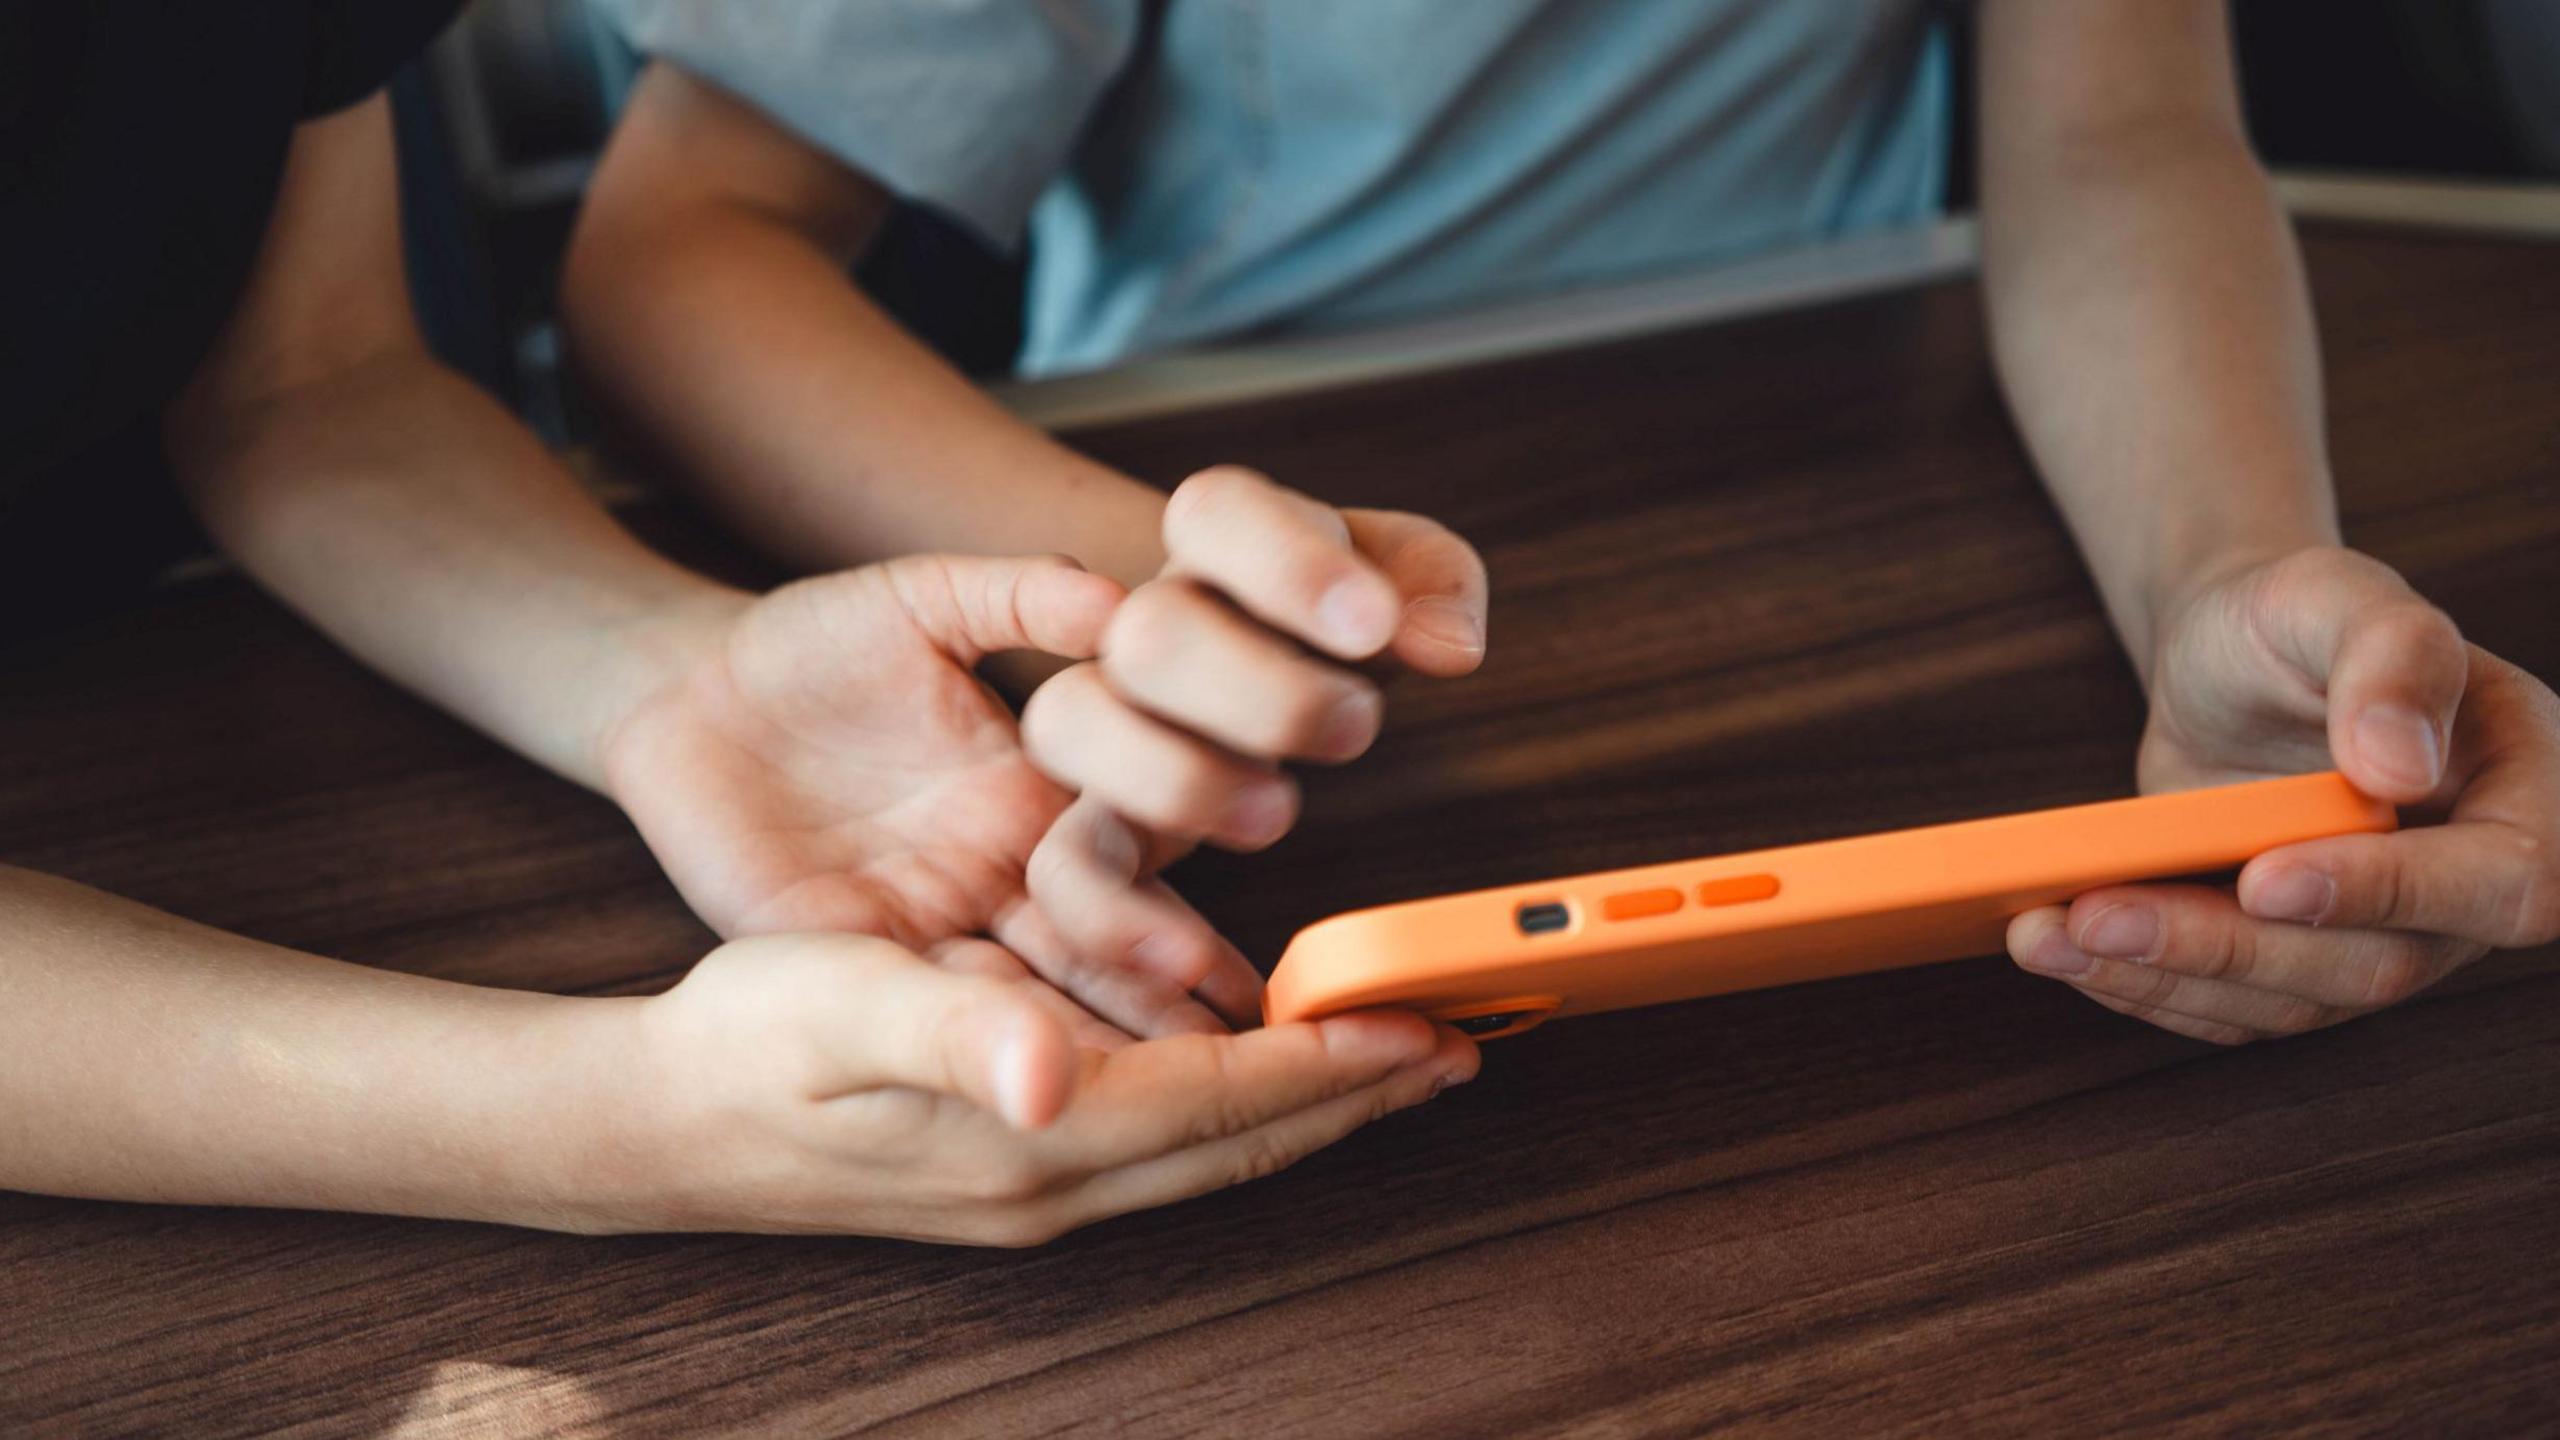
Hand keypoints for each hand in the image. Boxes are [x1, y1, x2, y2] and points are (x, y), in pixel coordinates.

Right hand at [587, 933, 1477, 1243]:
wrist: (655, 1120)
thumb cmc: (743, 1045)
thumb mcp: (839, 1011)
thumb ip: (951, 1038)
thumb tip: (1051, 1077)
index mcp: (1032, 1133)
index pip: (1223, 1097)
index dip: (1331, 1062)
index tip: (1428, 1025)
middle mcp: (1053, 1178)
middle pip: (1243, 1140)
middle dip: (1355, 1094)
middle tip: (1457, 1042)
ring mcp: (1035, 1186)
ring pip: (1210, 1149)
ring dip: (1305, 1103)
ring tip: (1386, 1057)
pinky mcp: (1013, 1166)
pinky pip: (1162, 1141)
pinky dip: (1231, 1100)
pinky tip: (1248, 1062)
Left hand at [601, 553, 1254, 1036]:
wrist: (679, 693)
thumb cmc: (809, 641)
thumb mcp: (919, 599)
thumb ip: (1015, 593)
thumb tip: (1120, 599)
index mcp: (1038, 788)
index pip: (1140, 832)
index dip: (1192, 844)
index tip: (1266, 852)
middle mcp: (1005, 871)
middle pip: (1109, 937)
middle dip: (1172, 970)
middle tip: (1242, 1006)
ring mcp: (936, 925)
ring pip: (1036, 995)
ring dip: (1102, 1033)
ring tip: (1179, 1073)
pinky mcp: (856, 963)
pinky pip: (936, 1014)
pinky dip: (994, 1048)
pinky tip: (1047, 1085)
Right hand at [1017, 467, 1488, 1020]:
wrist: (1264, 662)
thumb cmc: (1335, 619)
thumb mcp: (1400, 576)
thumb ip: (1430, 582)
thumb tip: (1445, 642)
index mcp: (1219, 540)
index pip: (1219, 511)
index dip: (1289, 564)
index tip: (1374, 625)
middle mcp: (1144, 620)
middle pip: (1150, 631)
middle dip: (1258, 689)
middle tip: (1355, 728)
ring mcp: (1105, 717)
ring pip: (1070, 726)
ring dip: (1174, 781)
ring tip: (1274, 814)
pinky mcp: (1096, 819)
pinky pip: (1066, 864)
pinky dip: (1117, 916)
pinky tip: (1196, 959)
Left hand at [2009, 546, 2559, 1041]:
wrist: (2235, 656)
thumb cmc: (2300, 617)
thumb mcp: (2339, 595)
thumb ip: (2391, 657)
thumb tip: (2399, 768)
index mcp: (2529, 795)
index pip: (2501, 882)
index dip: (2388, 893)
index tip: (2269, 877)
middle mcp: (2467, 888)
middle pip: (2374, 964)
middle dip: (2226, 946)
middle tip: (2097, 913)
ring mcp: (2383, 937)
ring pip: (2290, 1001)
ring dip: (2160, 977)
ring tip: (2041, 934)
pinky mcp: (2298, 963)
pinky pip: (2233, 1007)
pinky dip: (2141, 986)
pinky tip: (2056, 948)